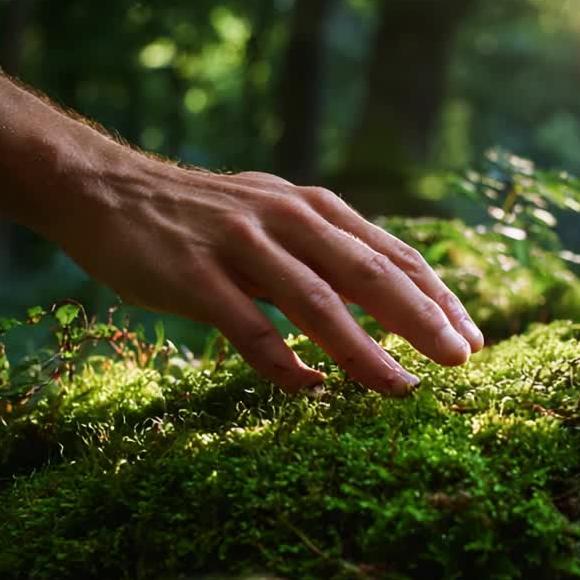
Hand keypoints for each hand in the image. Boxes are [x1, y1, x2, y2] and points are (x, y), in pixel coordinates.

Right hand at [52, 155, 483, 395]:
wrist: (108, 191)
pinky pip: (248, 327)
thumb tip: (389, 302)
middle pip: (369, 274)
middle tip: (460, 360)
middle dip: (422, 320)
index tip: (471, 338)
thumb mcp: (275, 216)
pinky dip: (281, 362)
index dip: (437, 298)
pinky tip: (308, 388)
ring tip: (401, 388)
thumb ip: (325, 251)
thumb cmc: (203, 217)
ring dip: (363, 350)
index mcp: (314, 208)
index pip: (392, 255)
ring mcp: (241, 246)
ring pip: (317, 303)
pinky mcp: (196, 275)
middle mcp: (287, 219)